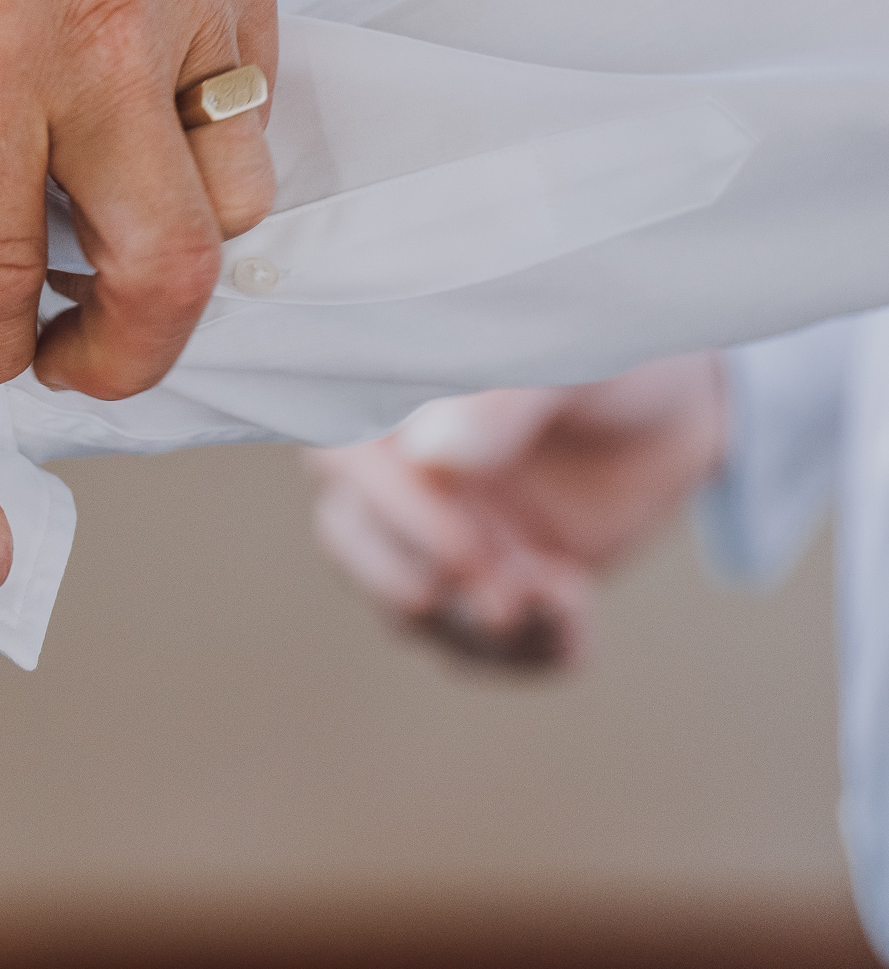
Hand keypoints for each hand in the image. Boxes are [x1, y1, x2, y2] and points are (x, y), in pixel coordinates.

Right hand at [306, 354, 726, 668]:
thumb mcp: (567, 365)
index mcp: (390, 402)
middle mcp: (394, 473)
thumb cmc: (604, 360)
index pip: (342, 461)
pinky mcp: (482, 590)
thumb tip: (430, 455)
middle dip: (425, 586)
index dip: (393, 515)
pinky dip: (525, 652)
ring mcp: (432, 537)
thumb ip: (501, 404)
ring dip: (482, 629)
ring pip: (408, 611)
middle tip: (508, 595)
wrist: (668, 411)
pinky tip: (573, 629)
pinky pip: (479, 648)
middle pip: (354, 545)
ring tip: (561, 602)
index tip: (464, 548)